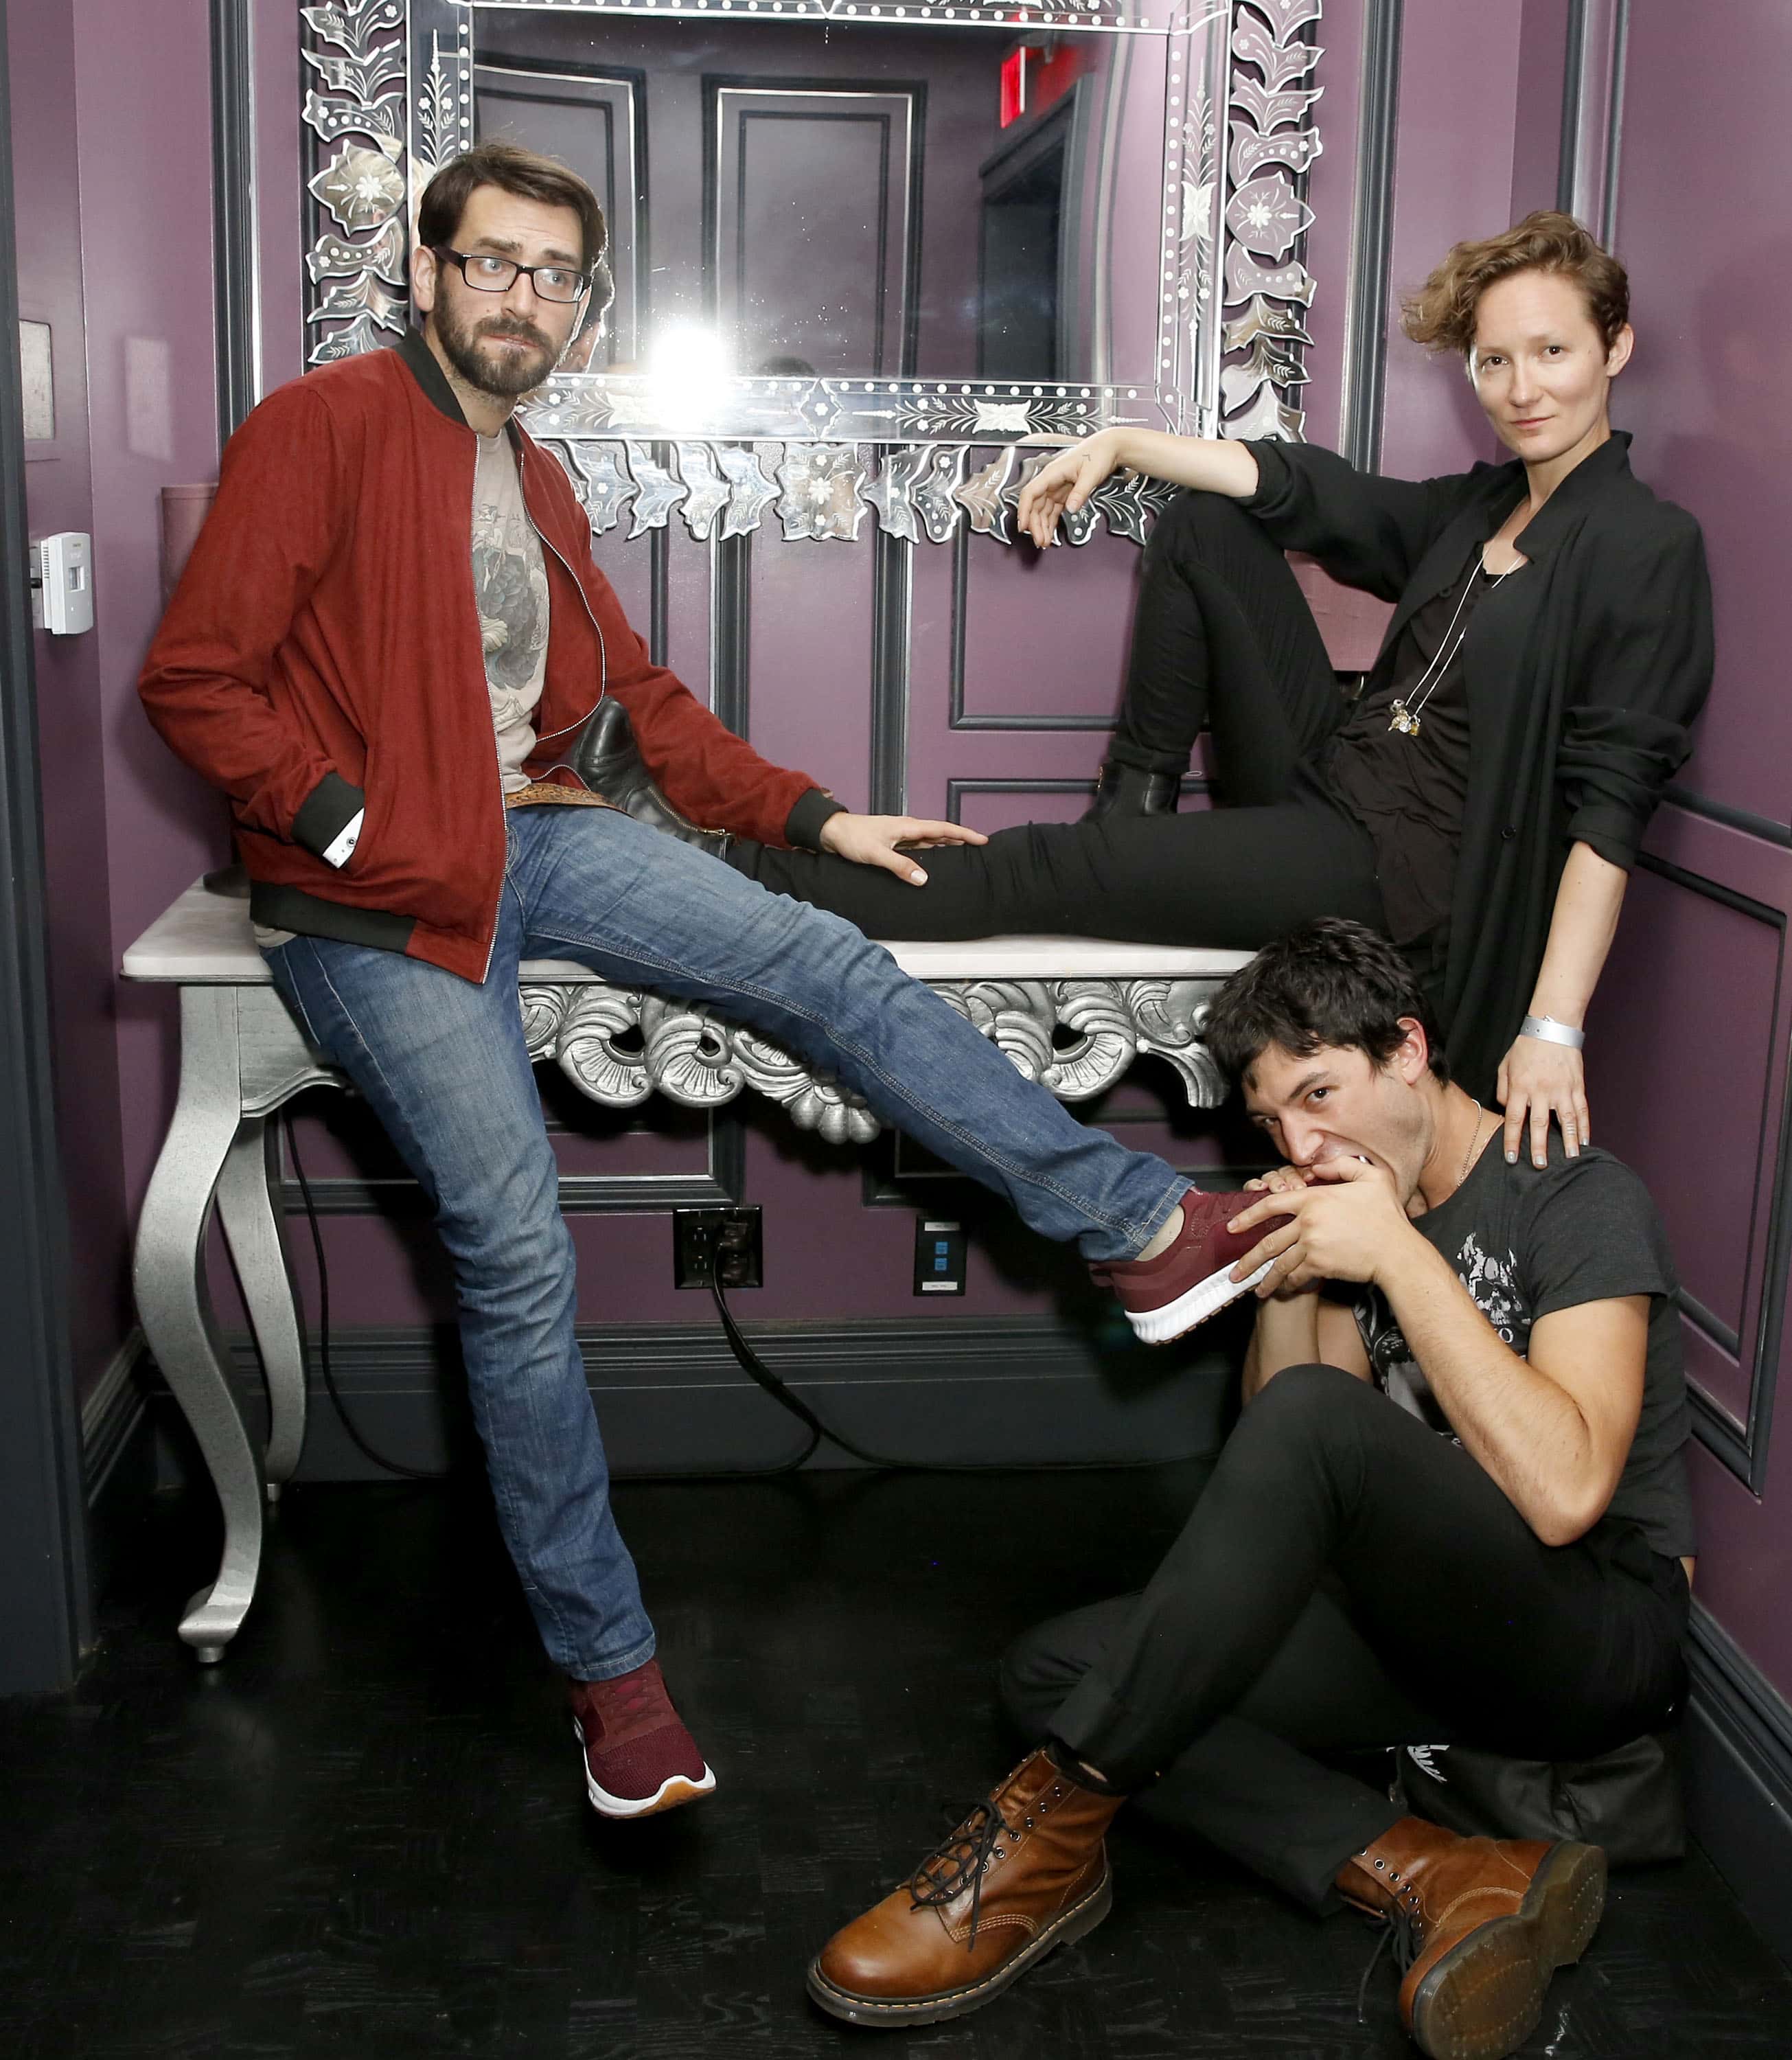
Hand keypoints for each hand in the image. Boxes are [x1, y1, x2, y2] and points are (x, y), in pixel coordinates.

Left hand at [817, 811, 988, 884]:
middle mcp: (907, 828)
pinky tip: (934, 859)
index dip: (964, 834)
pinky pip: (919, 846)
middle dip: (961, 839)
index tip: (982, 840)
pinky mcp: (893, 842)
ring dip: (947, 845)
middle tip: (980, 847)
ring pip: (930, 840)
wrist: (831, 831)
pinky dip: (931, 851)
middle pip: (941, 833)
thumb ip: (900, 866)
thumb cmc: (851, 838)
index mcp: (907, 827)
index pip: (943, 829)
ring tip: (964, 853)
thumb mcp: (876, 854)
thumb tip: (923, 879)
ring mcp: (901, 835)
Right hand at [1017, 430, 1127, 547]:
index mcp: (1052, 472)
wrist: (1110, 447)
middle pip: (1035, 505)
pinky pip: (1053, 509)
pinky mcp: (1064, 492)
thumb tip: (1070, 508)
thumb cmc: (1099, 453)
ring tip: (1044, 541)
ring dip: (1042, 526)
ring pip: (1043, 510)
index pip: (1030, 493)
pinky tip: (1051, 532)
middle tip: (1040, 541)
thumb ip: (1079, 493)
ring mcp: (1057, 486)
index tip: (1023, 526)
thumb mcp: (1090, 474)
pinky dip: (1051, 522)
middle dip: (1035, 525)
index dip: (1024, 511)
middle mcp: (1051, 480)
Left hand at [1225, 1157, 1412, 1294]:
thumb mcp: (1371, 1178)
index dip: (1248, 1216)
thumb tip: (1317, 1169)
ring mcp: (1311, 1245)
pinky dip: (1287, 1283)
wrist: (1397, 1251)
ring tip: (1254, 1289)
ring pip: (1279, 1264)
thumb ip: (1342, 1166)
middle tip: (1233, 1273)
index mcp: (1314, 1199)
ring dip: (1264, 1279)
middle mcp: (1307, 1222)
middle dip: (1247, 1260)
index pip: (1271, 1205)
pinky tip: (1282, 1289)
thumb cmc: (1386, 1216)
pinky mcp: (1319, 1265)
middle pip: (1268, 1242)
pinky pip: (1295, 1275)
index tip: (1232, 1227)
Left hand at [1497, 1033, 1587, 1168]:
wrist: (1551, 1027)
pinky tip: (1585, 1141)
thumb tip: (1504, 1109)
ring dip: (1568, 1141)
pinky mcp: (1577, 1086)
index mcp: (1520, 1086)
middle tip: (1541, 1165)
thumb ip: (1503, 1089)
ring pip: (1566, 1120)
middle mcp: (1540, 1090)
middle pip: (1539, 1124)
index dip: (1512, 1140)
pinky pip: (1582, 1110)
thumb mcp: (1505, 1065)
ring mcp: (1561, 1089)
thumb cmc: (1525, 1047)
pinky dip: (1584, 1127)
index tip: (1512, 1158)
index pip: (1513, 1119)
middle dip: (1539, 1147)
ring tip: (1570, 1159)